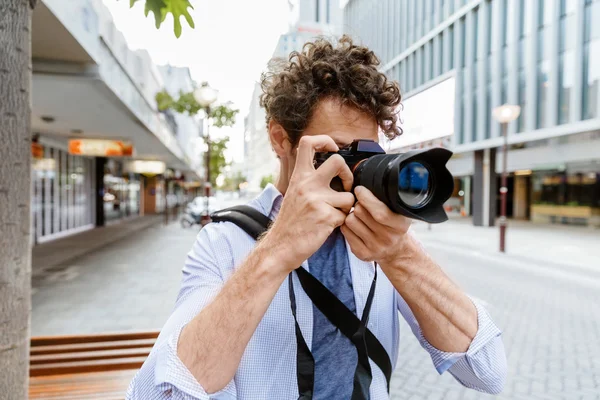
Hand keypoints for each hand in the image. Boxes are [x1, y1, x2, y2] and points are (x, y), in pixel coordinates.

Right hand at [261, 135, 354, 271]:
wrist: (280, 247)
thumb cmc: (290, 223)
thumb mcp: (293, 193)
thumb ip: (308, 179)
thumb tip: (326, 167)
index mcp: (299, 176)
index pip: (308, 143)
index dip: (324, 141)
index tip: (332, 149)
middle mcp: (307, 184)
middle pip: (337, 161)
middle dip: (348, 174)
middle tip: (345, 187)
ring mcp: (316, 200)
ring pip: (349, 195)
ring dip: (347, 207)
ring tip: (335, 214)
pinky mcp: (326, 217)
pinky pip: (347, 215)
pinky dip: (343, 222)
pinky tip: (330, 226)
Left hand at [340, 186, 411, 267]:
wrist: (396, 251)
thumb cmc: (394, 226)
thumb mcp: (400, 212)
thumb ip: (388, 200)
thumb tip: (369, 183)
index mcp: (399, 225)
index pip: (379, 211)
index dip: (366, 198)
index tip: (359, 189)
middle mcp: (388, 238)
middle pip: (360, 213)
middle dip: (358, 204)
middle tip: (362, 205)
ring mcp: (374, 247)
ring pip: (350, 221)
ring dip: (351, 215)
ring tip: (360, 216)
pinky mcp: (362, 253)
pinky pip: (345, 231)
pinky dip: (347, 226)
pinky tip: (356, 226)